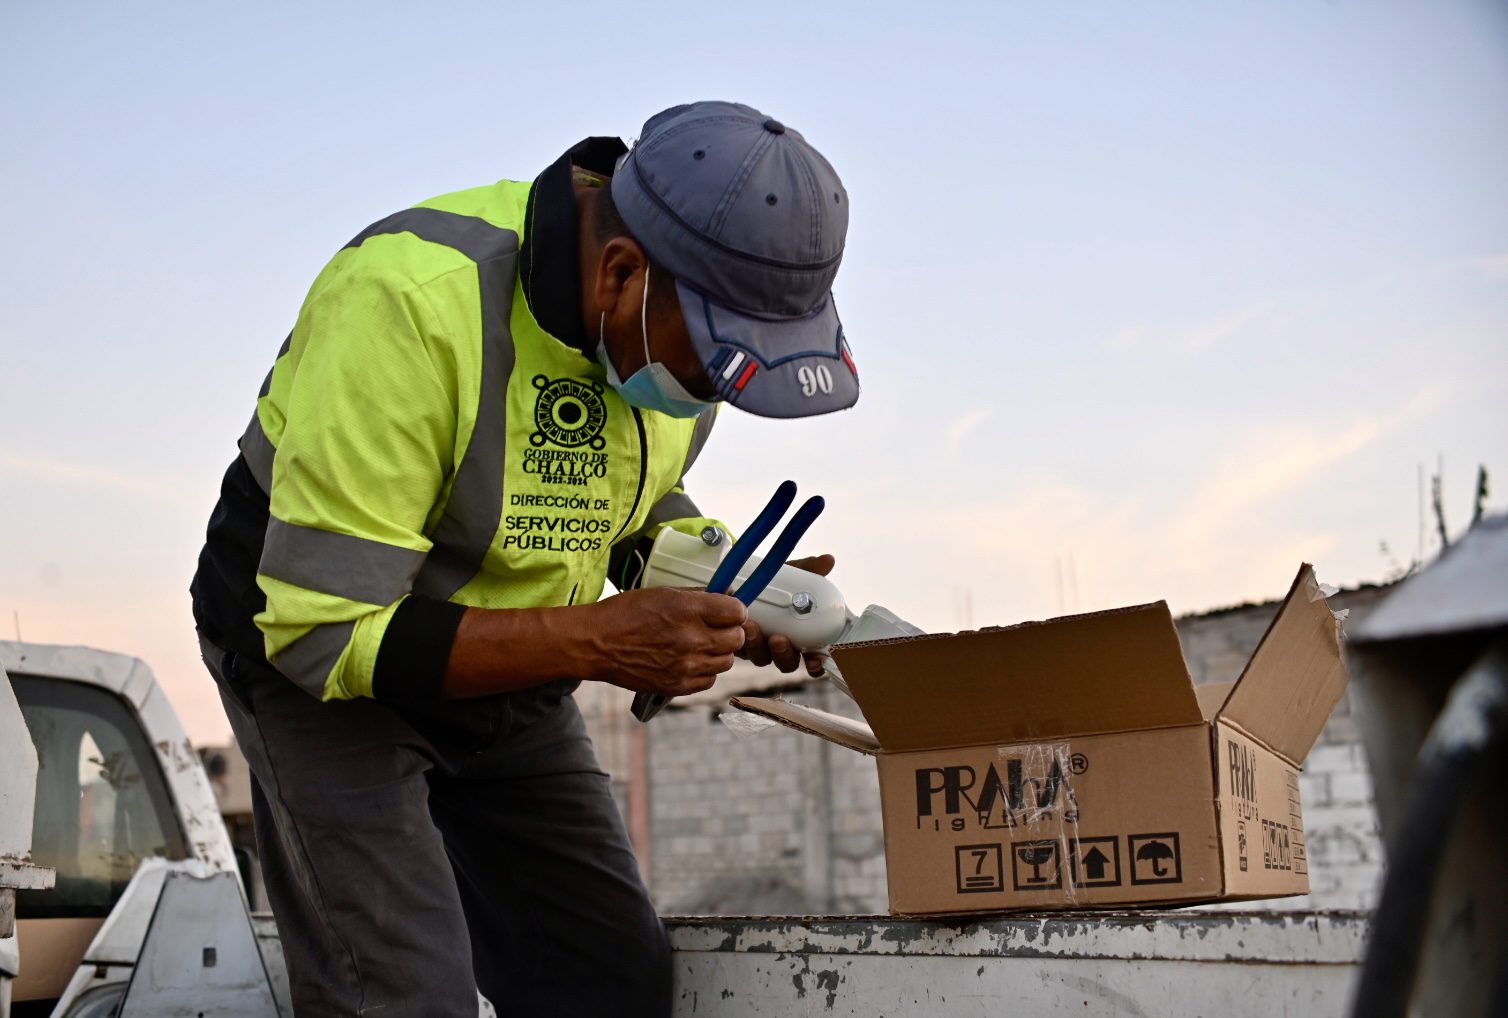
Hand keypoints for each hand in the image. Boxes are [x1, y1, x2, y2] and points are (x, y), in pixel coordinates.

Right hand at [583, 587, 747, 696]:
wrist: (596, 644)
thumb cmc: (624, 614)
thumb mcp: (662, 593)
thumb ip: (698, 595)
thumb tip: (726, 594)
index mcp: (687, 610)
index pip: (737, 612)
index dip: (734, 610)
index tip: (727, 611)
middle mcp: (691, 639)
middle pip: (737, 639)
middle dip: (730, 631)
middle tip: (715, 628)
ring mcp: (685, 665)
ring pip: (727, 661)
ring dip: (719, 652)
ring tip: (700, 645)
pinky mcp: (677, 685)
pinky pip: (710, 680)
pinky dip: (705, 671)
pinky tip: (690, 660)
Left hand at [739, 554, 834, 677]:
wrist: (740, 578)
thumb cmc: (773, 581)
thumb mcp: (791, 573)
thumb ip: (809, 569)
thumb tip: (827, 560)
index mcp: (801, 636)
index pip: (813, 660)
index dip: (816, 665)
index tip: (814, 660)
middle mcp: (781, 646)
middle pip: (787, 663)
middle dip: (783, 654)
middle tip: (778, 639)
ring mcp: (758, 647)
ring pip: (761, 658)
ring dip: (757, 645)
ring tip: (752, 626)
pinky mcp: (736, 644)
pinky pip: (737, 650)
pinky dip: (737, 637)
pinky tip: (735, 621)